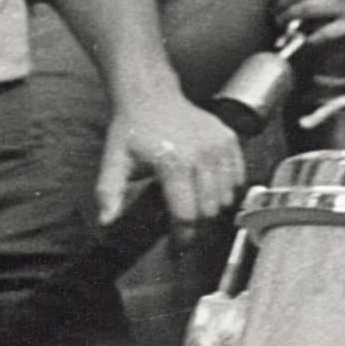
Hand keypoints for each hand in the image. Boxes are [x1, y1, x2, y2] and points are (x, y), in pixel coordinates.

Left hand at [99, 84, 244, 230]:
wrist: (152, 96)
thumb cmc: (133, 131)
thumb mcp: (113, 161)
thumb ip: (109, 193)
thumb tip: (107, 221)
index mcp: (174, 163)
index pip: (186, 214)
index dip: (182, 237)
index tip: (177, 249)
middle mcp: (202, 155)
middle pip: (209, 209)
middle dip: (197, 227)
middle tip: (183, 231)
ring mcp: (220, 146)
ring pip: (226, 197)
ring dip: (212, 210)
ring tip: (194, 210)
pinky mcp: (230, 140)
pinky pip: (238, 178)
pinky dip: (227, 191)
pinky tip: (209, 192)